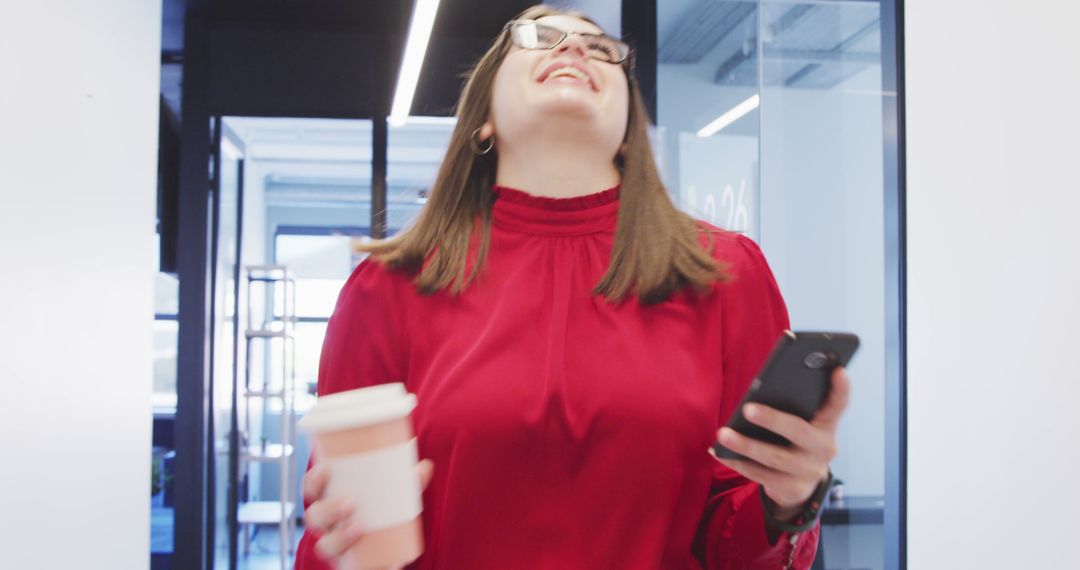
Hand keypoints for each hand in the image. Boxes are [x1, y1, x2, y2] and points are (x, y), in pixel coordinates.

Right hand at [302, 457, 434, 561]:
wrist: (387, 554)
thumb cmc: (383, 516)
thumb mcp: (395, 498)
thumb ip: (408, 483)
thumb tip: (426, 466)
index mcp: (331, 504)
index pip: (312, 491)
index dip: (313, 481)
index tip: (326, 469)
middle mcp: (328, 528)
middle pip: (314, 518)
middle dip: (327, 510)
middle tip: (350, 503)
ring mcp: (336, 549)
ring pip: (324, 545)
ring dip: (338, 537)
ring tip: (358, 526)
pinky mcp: (350, 567)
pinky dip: (363, 567)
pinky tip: (383, 561)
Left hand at [708, 367, 849, 520]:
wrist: (801, 484)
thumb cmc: (795, 442)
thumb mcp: (802, 425)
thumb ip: (793, 408)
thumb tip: (759, 391)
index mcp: (827, 426)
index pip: (838, 405)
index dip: (841, 389)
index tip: (839, 370)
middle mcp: (823, 449)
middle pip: (798, 431)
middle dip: (772, 420)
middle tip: (748, 408)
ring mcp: (809, 471)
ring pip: (774, 457)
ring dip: (745, 445)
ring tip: (723, 434)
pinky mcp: (792, 489)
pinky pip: (760, 475)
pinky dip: (737, 462)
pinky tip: (720, 453)